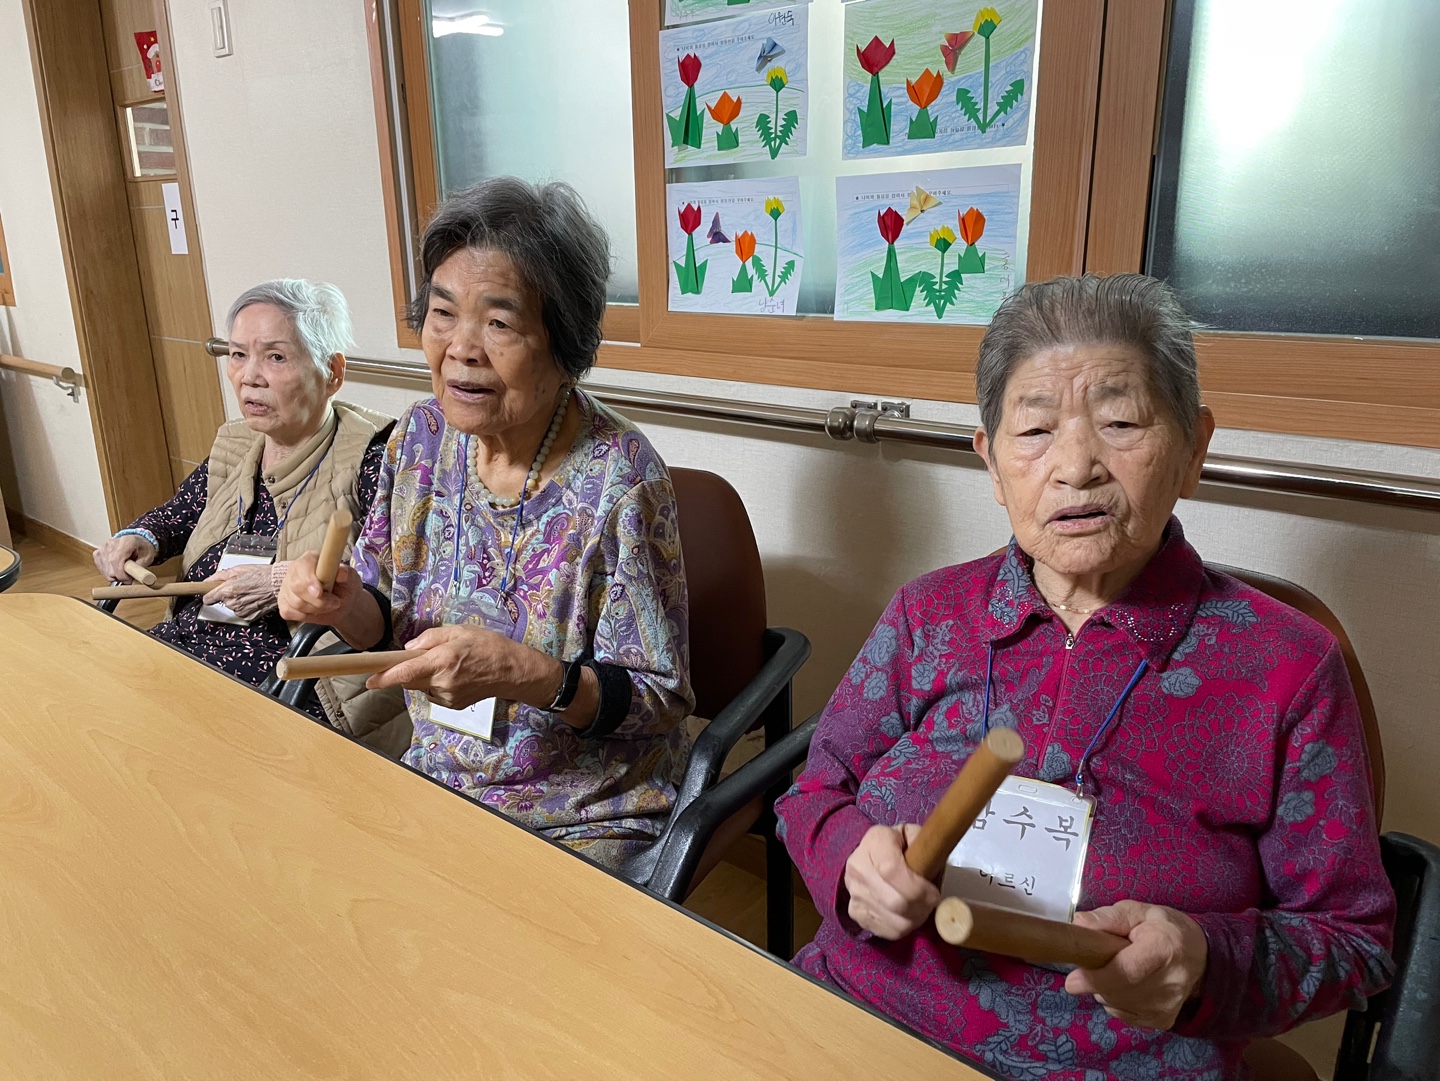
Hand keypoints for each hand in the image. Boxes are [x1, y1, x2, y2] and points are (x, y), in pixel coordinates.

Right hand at [94, 533, 155, 581]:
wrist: (135, 541)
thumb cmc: (142, 549)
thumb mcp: (147, 557)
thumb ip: (139, 568)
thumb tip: (131, 579)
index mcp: (126, 542)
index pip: (117, 561)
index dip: (122, 575)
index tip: (129, 580)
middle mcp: (111, 544)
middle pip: (111, 568)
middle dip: (120, 577)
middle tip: (129, 577)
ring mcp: (103, 548)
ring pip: (106, 571)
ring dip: (115, 575)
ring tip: (124, 570)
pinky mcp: (97, 554)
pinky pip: (102, 569)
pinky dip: (109, 572)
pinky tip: (117, 568)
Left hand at [202, 562, 280, 620]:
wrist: (279, 584)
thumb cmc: (262, 575)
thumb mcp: (239, 569)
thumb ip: (220, 576)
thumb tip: (208, 581)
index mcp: (228, 590)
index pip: (208, 598)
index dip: (209, 594)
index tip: (211, 593)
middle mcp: (233, 602)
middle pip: (222, 601)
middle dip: (228, 595)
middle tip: (239, 587)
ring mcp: (240, 611)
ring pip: (232, 606)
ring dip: (238, 601)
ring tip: (249, 592)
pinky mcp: (248, 616)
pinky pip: (241, 612)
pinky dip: (245, 606)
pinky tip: (253, 599)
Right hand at [278, 550, 365, 626]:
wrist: (343, 603)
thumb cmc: (345, 586)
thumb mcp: (351, 577)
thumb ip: (345, 573)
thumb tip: (342, 572)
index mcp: (311, 558)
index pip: (303, 566)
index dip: (310, 579)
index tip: (320, 592)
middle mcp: (295, 570)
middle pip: (296, 587)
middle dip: (318, 600)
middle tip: (335, 602)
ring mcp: (287, 586)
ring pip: (295, 603)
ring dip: (316, 609)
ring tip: (329, 605)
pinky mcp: (283, 602)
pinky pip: (289, 612)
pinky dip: (305, 616)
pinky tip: (315, 610)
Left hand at [366, 624, 562, 711]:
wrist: (512, 671)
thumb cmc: (489, 646)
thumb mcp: (459, 630)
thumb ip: (430, 638)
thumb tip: (409, 649)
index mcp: (443, 661)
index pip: (406, 673)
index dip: (385, 677)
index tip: (369, 680)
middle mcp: (442, 682)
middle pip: (410, 681)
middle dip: (408, 670)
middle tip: (423, 657)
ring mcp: (447, 697)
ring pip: (422, 687)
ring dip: (425, 677)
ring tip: (449, 665)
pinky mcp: (452, 705)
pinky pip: (433, 693)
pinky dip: (436, 684)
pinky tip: (456, 676)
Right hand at [843, 824, 940, 939]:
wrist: (874, 855)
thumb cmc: (901, 846)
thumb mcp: (915, 835)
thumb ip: (926, 844)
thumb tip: (934, 864)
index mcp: (874, 841)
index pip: (892, 871)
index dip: (917, 888)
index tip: (933, 892)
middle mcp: (858, 866)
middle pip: (895, 901)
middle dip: (921, 907)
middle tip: (931, 902)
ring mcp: (854, 892)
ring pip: (894, 921)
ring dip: (915, 919)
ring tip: (921, 908)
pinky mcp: (855, 912)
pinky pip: (887, 931)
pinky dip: (903, 927)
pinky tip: (907, 915)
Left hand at [1064, 900, 1207, 1029]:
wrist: (1201, 956)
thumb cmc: (1165, 928)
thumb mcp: (1140, 911)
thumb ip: (1109, 917)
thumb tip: (1080, 924)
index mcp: (1164, 949)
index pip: (1125, 972)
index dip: (1096, 979)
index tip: (1073, 980)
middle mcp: (1170, 983)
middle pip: (1117, 993)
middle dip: (1096, 981)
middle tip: (1095, 963)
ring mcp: (1168, 1006)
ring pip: (1116, 1005)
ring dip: (1105, 990)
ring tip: (1117, 970)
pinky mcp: (1163, 1020)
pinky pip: (1124, 1015)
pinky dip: (1116, 1001)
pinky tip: (1126, 985)